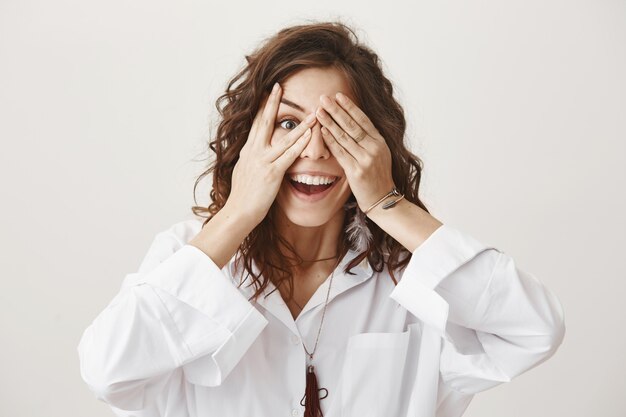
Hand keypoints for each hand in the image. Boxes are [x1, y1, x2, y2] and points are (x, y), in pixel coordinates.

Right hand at [225, 83, 316, 224]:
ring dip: (301, 124)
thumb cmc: (242, 196)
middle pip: (265, 121)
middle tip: (280, 86)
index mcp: (247, 150)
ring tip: (313, 112)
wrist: (238, 212)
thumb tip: (251, 153)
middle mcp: (254, 151)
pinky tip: (310, 135)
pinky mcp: (272, 173)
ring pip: (284, 138)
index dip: (263, 107)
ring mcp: (263, 161)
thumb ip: (250, 159)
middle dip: (273, 102)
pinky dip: (300, 144)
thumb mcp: (242, 171)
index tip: (270, 92)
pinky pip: (289, 156)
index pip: (256, 123)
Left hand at [316, 93, 394, 212]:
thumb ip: (369, 141)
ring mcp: (366, 160)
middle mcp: (374, 148)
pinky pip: (340, 152)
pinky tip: (322, 131)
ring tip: (319, 111)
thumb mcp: (379, 155)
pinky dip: (330, 141)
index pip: (363, 119)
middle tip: (324, 97)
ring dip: (330, 122)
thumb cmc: (378, 178)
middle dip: (336, 110)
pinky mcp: (356, 171)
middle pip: (352, 125)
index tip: (339, 95)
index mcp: (380, 142)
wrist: (383, 200)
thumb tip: (353, 124)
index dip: (350, 107)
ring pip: (344, 137)